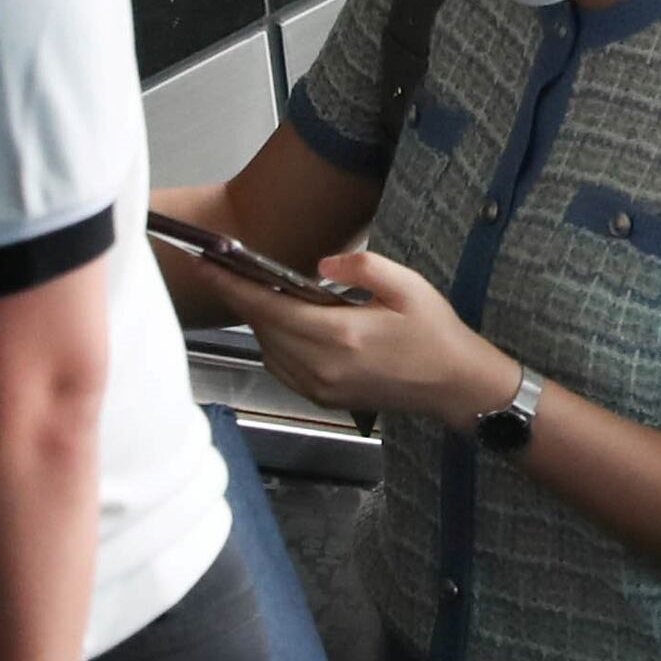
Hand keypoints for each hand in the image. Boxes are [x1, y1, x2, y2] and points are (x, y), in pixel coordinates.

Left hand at [238, 248, 516, 427]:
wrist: (455, 386)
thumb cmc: (436, 333)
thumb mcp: (409, 286)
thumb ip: (362, 267)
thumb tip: (320, 264)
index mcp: (341, 335)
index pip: (269, 307)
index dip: (232, 285)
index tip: (205, 263)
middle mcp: (323, 366)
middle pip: (261, 328)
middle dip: (239, 296)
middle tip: (223, 268)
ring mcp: (320, 386)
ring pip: (267, 348)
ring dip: (257, 320)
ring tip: (256, 291)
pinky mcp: (323, 397)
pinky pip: (281, 366)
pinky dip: (273, 342)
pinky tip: (284, 323)